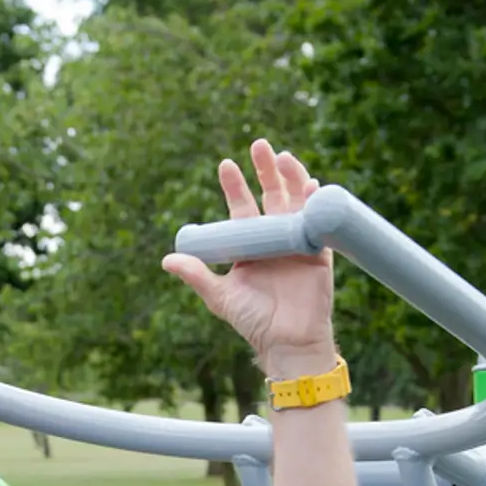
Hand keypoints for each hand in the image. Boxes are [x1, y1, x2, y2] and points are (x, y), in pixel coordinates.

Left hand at [162, 139, 337, 376]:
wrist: (286, 341)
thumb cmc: (252, 320)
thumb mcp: (220, 297)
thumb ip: (197, 276)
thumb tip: (166, 260)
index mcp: (249, 245)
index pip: (241, 208)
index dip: (234, 186)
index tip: (226, 165)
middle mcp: (273, 239)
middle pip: (270, 196)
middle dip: (265, 170)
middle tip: (259, 144)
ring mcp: (298, 242)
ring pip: (294, 202)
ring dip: (290, 177)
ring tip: (283, 157)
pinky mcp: (319, 252)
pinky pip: (319, 222)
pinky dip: (316, 203)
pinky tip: (312, 183)